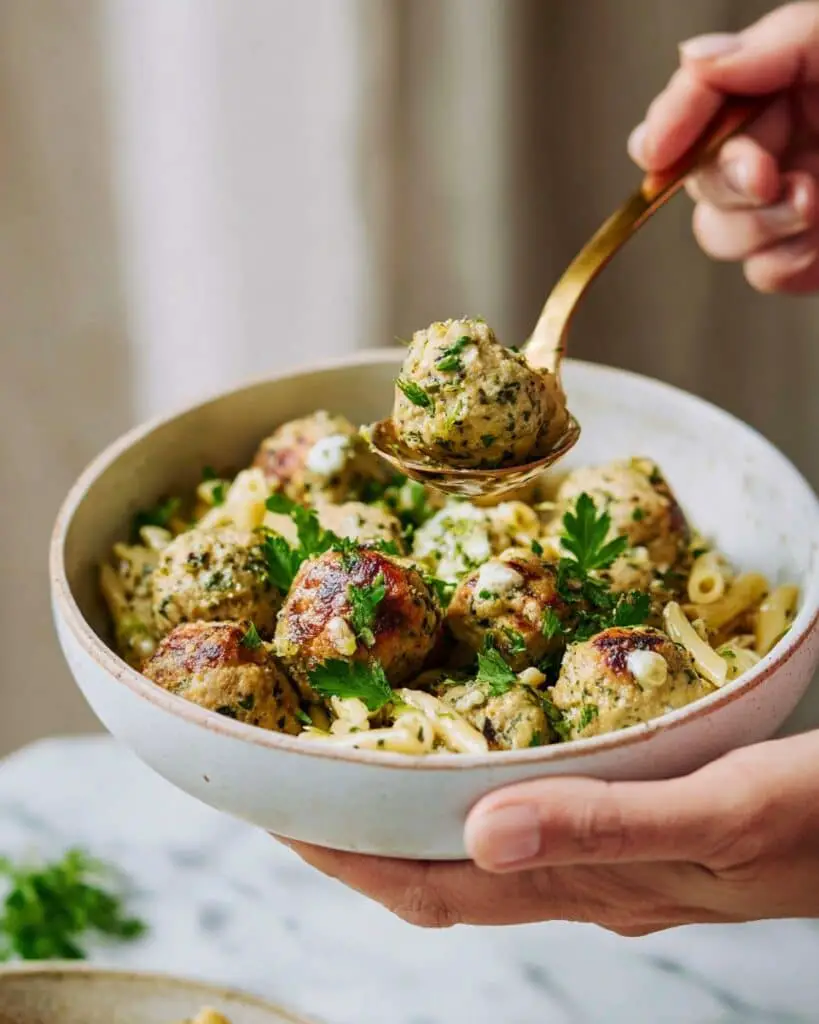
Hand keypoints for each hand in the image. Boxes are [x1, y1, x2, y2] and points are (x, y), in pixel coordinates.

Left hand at [281, 729, 818, 931]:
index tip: (276, 815)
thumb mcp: (720, 808)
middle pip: (435, 874)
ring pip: (474, 851)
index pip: (429, 885)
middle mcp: (580, 881)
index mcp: (586, 883)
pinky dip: (473, 794)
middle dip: (355, 839)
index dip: (345, 858)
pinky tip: (473, 759)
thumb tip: (480, 831)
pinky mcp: (632, 831)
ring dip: (407, 817)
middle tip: (294, 782)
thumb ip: (605, 825)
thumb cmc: (816, 818)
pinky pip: (525, 821)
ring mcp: (605, 861)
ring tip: (358, 764)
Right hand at [628, 2, 818, 293]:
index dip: (669, 127)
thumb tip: (697, 61)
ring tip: (817, 202)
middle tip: (768, 177)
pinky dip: (794, 263)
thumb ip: (773, 46)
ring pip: (721, 235)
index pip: (692, 108)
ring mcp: (787, 207)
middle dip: (725, 182)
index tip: (657, 150)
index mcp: (777, 88)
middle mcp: (774, 147)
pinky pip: (767, 275)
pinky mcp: (810, 256)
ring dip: (760, 228)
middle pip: (694, 179)